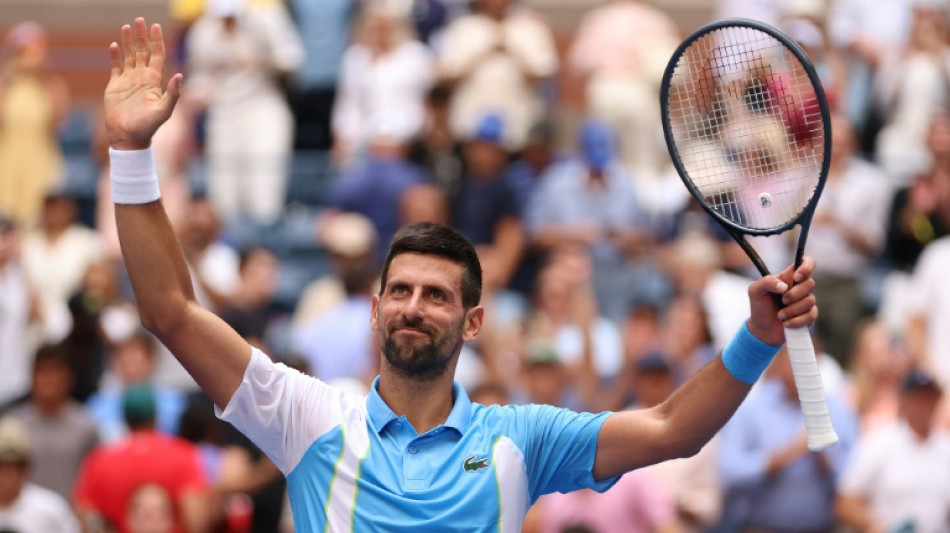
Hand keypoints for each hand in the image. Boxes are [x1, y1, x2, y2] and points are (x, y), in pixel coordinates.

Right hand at [104, 18, 181, 150]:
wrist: (128, 137)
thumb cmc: (148, 126)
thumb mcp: (163, 111)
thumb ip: (172, 94)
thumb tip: (180, 76)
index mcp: (154, 80)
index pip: (157, 55)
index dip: (157, 41)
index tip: (156, 26)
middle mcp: (142, 77)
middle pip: (143, 51)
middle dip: (142, 36)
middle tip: (139, 20)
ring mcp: (128, 80)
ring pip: (129, 56)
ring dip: (129, 41)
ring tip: (127, 27)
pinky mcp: (115, 85)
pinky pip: (115, 66)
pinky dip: (115, 56)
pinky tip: (115, 45)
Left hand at [746, 256, 817, 345]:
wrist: (762, 330)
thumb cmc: (760, 307)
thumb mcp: (755, 291)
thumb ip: (766, 282)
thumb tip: (784, 286)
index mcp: (788, 277)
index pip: (806, 262)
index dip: (806, 266)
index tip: (796, 277)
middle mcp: (800, 287)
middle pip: (810, 283)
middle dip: (794, 294)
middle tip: (782, 301)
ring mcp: (806, 301)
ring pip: (810, 300)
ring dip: (792, 310)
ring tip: (780, 315)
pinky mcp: (809, 316)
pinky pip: (811, 315)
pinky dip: (796, 321)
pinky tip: (786, 323)